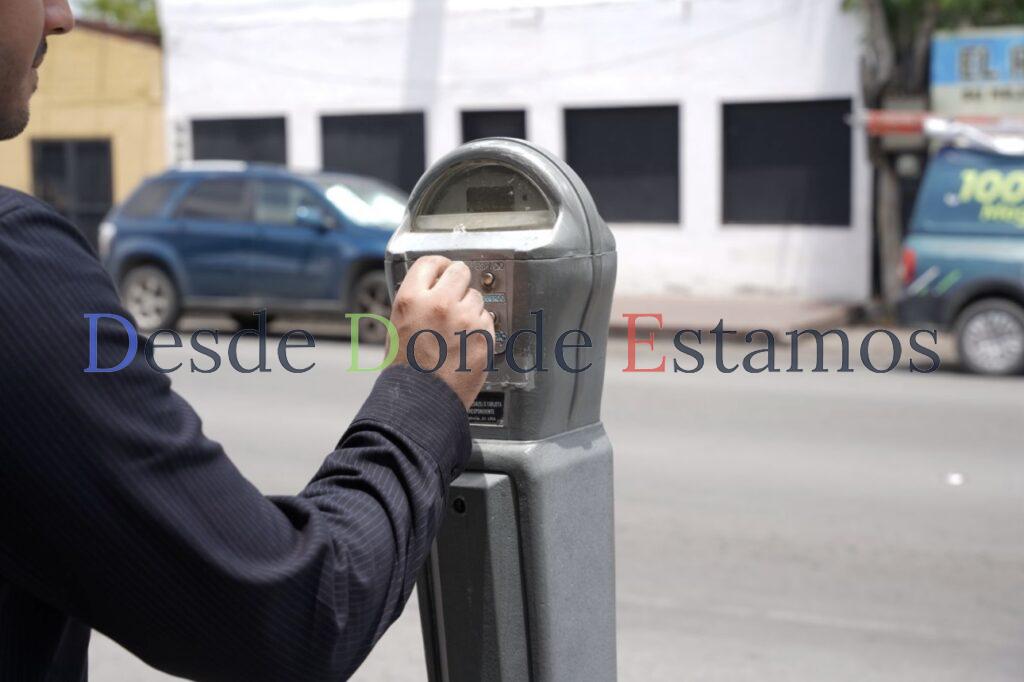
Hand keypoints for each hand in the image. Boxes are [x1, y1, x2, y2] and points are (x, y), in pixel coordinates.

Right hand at [390, 256, 494, 408]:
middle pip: (460, 271)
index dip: (440, 266)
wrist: (422, 400)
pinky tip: (465, 342)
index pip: (431, 262)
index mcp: (412, 298)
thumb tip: (432, 287)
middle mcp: (439, 303)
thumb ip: (416, 301)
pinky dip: (479, 327)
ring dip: (470, 307)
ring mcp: (465, 319)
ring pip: (476, 297)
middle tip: (456, 295)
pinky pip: (487, 319)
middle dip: (459, 282)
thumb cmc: (406, 370)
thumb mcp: (397, 325)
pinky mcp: (484, 335)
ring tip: (456, 329)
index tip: (444, 270)